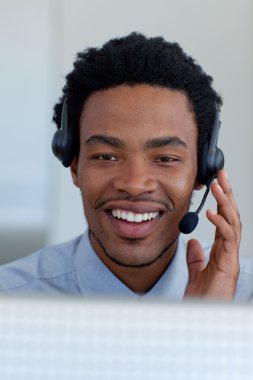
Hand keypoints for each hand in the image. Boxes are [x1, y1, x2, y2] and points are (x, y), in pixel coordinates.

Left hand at [184, 170, 240, 298]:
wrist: (201, 317)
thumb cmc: (202, 298)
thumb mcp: (196, 272)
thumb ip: (196, 257)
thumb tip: (193, 242)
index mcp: (222, 250)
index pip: (224, 219)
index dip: (221, 201)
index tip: (216, 183)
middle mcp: (228, 251)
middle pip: (231, 216)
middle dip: (227, 194)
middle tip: (221, 175)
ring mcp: (230, 257)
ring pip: (233, 223)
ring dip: (225, 203)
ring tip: (217, 186)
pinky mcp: (229, 265)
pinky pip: (227, 239)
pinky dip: (220, 223)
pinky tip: (210, 212)